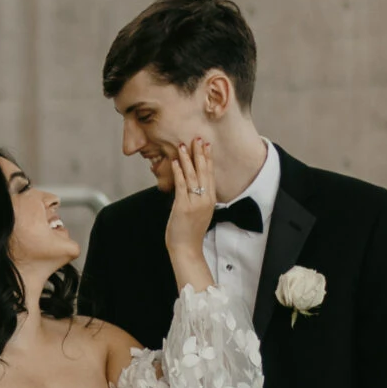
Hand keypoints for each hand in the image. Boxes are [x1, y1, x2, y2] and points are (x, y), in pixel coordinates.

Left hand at [163, 138, 216, 255]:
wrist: (187, 249)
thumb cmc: (190, 233)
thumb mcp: (200, 213)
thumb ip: (199, 199)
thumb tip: (193, 187)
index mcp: (210, 200)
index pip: (210, 174)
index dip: (208, 159)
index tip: (206, 145)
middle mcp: (205, 199)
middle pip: (203, 171)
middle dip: (200, 153)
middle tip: (197, 138)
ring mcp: (195, 202)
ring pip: (192, 176)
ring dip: (188, 159)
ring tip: (183, 145)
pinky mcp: (183, 206)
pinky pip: (181, 185)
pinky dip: (178, 172)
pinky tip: (176, 162)